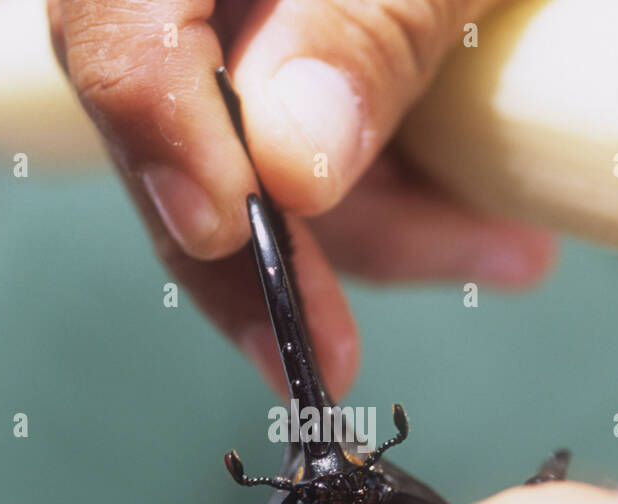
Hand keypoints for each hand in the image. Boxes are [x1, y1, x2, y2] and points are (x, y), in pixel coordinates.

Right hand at [48, 0, 554, 398]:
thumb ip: (373, 16)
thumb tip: (291, 165)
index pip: (111, 18)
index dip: (156, 131)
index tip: (227, 232)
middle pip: (178, 120)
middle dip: (275, 247)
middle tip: (337, 355)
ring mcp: (254, 24)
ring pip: (256, 160)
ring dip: (377, 232)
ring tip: (506, 250)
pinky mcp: (308, 56)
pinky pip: (318, 151)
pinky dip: (399, 197)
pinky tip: (488, 220)